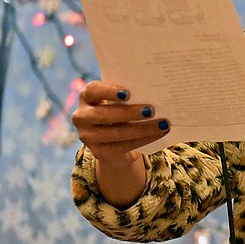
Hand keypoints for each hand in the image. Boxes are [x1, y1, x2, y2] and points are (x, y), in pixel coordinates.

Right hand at [72, 81, 168, 205]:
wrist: (114, 140)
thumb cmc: (120, 110)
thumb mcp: (120, 101)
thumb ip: (128, 96)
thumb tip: (154, 93)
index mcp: (86, 97)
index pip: (92, 90)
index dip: (108, 91)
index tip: (128, 93)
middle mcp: (81, 116)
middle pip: (103, 114)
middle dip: (129, 113)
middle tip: (151, 110)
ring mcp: (87, 136)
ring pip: (115, 133)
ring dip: (142, 129)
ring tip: (162, 124)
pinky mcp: (98, 152)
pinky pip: (122, 147)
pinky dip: (144, 140)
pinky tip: (158, 133)